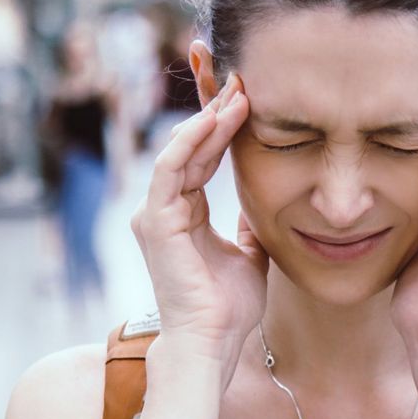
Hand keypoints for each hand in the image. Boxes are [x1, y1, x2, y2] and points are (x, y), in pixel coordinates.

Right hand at [129, 75, 267, 384]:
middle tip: (241, 78)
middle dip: (215, 110)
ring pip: (181, 150)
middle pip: (189, 145)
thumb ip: (248, 225)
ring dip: (210, 118)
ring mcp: (156, 212)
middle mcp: (165, 208)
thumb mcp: (248, 253)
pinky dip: (193, 139)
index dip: (221, 126)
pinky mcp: (156, 219)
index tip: (247, 97)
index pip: (202, 157)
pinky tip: (217, 117)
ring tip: (238, 92)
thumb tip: (261, 206)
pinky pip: (171, 166)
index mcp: (184, 214)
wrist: (213, 340)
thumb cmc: (228, 306)